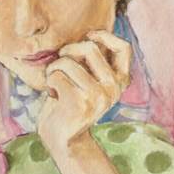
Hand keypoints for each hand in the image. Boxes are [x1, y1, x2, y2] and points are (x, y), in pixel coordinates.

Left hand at [37, 30, 131, 153]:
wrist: (63, 139)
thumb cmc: (70, 102)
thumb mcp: (88, 79)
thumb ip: (92, 61)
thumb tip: (89, 34)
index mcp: (120, 81)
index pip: (124, 48)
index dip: (105, 36)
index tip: (88, 36)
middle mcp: (114, 88)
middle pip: (90, 48)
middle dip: (68, 51)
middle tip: (59, 64)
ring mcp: (99, 97)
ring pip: (69, 63)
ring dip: (54, 68)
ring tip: (54, 81)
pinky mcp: (80, 104)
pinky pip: (57, 76)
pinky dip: (49, 82)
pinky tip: (53, 94)